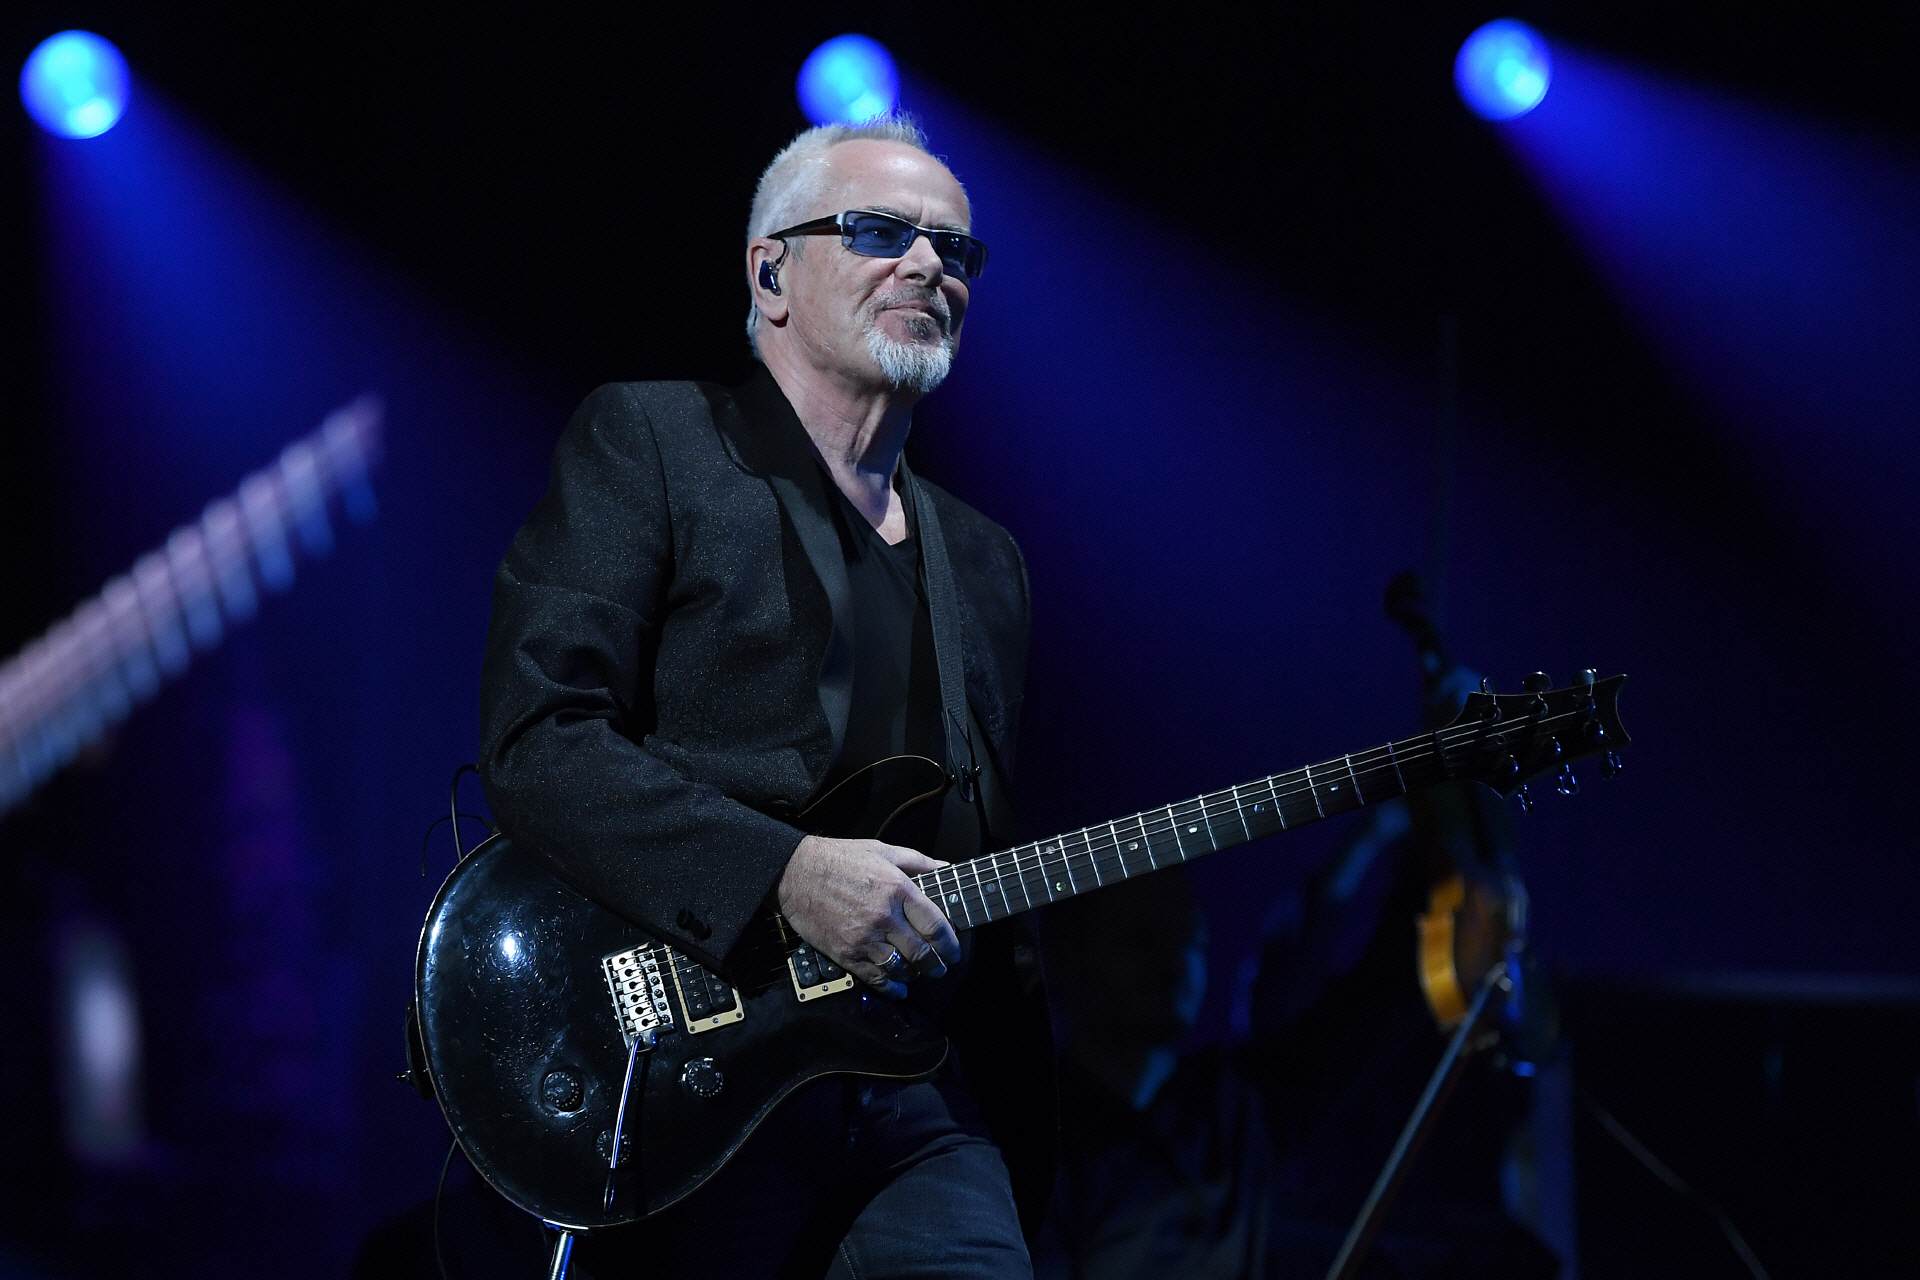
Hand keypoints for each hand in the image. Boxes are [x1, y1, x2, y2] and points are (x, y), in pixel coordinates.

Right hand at [776, 835, 959, 997]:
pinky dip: (891, 987)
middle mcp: (885, 917)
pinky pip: (875, 978)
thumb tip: (947, 869)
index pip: (935, 925)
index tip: (954, 950)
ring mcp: (864, 938)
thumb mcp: (883, 849)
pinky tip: (898, 988)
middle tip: (942, 967)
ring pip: (901, 968)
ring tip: (919, 974)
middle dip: (937, 964)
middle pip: (922, 952)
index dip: (950, 943)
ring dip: (915, 975)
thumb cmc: (840, 858)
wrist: (795, 872)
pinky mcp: (846, 953)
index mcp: (898, 889)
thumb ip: (918, 861)